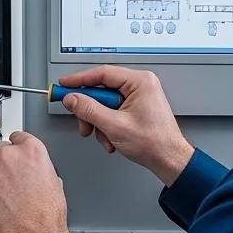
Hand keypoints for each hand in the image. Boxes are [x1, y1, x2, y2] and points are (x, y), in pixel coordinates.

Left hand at [0, 131, 69, 232]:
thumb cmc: (48, 212)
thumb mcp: (53, 178)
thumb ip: (36, 165)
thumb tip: (28, 167)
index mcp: (32, 150)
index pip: (17, 136)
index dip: (17, 146)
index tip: (15, 152)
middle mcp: (10, 156)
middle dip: (3, 161)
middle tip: (11, 179)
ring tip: (8, 197)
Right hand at [57, 65, 193, 185]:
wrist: (169, 159)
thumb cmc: (155, 142)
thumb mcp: (114, 125)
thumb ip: (89, 110)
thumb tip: (72, 99)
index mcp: (140, 82)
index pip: (102, 73)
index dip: (79, 80)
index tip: (63, 85)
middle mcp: (140, 85)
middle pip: (101, 91)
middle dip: (90, 111)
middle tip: (83, 123)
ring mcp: (138, 97)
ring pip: (105, 104)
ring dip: (99, 123)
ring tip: (105, 137)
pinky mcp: (136, 108)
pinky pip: (112, 112)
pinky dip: (107, 127)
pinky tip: (112, 139)